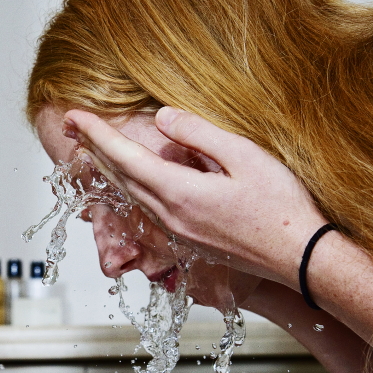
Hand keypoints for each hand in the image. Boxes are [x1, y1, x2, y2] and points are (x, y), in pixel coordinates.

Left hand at [64, 106, 327, 286]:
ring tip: (92, 148)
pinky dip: (129, 186)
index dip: (97, 134)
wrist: (301, 257)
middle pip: (119, 178)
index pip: (124, 158)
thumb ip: (199, 134)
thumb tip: (162, 117)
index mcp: (179, 193)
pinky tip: (130, 179)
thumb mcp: (244, 156)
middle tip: (72, 128)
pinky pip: (146, 208)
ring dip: (108, 169)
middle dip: (92, 149)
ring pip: (130, 195)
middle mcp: (170, 216)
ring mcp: (177, 231)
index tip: (74, 115)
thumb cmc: (281, 207)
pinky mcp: (188, 239)